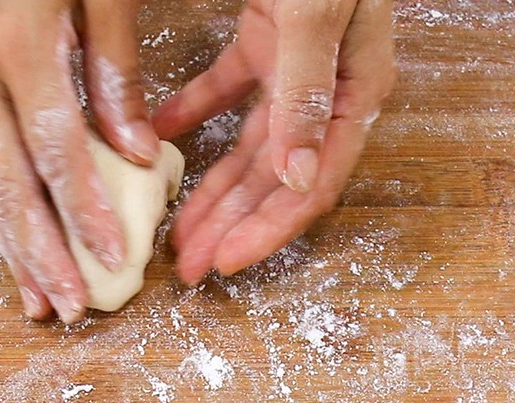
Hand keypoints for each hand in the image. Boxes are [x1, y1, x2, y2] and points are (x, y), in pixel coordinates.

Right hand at [0, 0, 157, 322]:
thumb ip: (117, 69)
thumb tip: (138, 151)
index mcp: (19, 50)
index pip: (58, 150)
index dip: (87, 210)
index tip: (118, 260)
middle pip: (8, 184)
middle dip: (42, 253)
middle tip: (73, 308)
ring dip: (14, 251)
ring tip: (42, 304)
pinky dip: (2, 221)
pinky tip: (23, 258)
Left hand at [152, 0, 394, 282]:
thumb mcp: (318, 12)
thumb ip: (308, 91)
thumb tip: (298, 177)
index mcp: (354, 92)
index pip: (314, 183)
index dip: (270, 229)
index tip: (227, 262)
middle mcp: (330, 88)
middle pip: (278, 176)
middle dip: (233, 223)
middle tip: (189, 265)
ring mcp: (299, 63)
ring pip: (252, 144)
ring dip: (213, 186)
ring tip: (175, 227)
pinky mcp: (268, 35)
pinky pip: (227, 88)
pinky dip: (193, 113)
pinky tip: (160, 136)